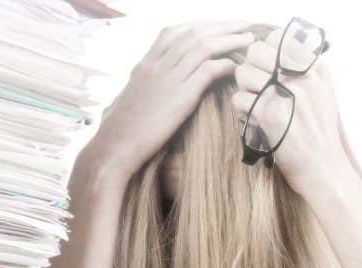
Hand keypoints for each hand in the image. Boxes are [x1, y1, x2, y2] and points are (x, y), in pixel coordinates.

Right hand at [81, 20, 254, 183]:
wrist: (113, 148)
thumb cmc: (116, 133)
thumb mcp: (123, 102)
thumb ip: (137, 91)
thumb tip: (138, 92)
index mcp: (143, 66)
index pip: (171, 33)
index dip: (196, 25)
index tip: (213, 24)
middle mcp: (155, 66)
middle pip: (193, 34)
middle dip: (221, 26)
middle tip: (242, 24)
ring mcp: (167, 79)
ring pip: (204, 46)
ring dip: (230, 40)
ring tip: (248, 40)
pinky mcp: (180, 96)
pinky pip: (208, 71)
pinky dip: (225, 64)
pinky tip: (236, 67)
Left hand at [232, 28, 352, 196]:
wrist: (323, 168)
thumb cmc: (317, 132)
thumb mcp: (320, 93)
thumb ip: (300, 70)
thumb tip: (270, 49)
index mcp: (315, 69)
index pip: (279, 38)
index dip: (264, 51)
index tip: (266, 69)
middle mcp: (302, 77)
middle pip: (256, 52)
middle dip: (250, 69)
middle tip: (256, 88)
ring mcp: (285, 95)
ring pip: (243, 74)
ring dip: (243, 90)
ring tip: (255, 106)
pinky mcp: (268, 115)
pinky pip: (238, 100)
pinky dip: (241, 112)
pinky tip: (253, 122)